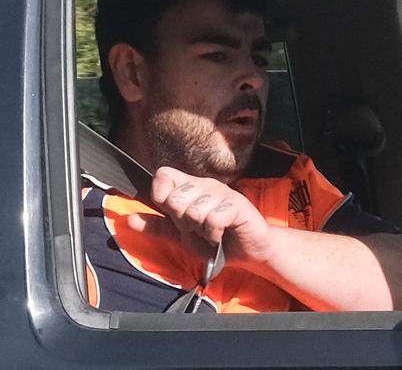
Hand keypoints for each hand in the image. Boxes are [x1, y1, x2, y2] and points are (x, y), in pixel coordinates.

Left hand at [127, 166, 273, 265]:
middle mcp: (205, 184)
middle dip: (183, 222)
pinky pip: (213, 218)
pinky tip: (221, 234)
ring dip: (201, 231)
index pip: (163, 175)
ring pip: (194, 210)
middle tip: (198, 228)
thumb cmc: (216, 240)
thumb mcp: (181, 236)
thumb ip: (157, 227)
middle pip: (175, 198)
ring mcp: (222, 193)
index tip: (173, 214)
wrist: (248, 252)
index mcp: (190, 187)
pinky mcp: (237, 204)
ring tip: (211, 232)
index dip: (161, 196)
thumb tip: (128, 220)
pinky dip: (214, 233)